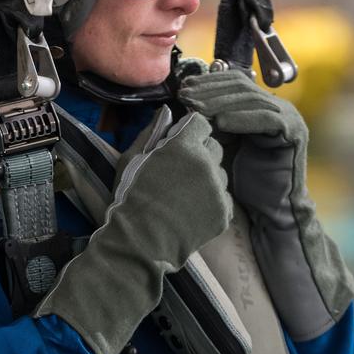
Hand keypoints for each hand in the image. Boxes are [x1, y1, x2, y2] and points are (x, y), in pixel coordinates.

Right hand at [35, 111, 231, 353]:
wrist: (140, 242)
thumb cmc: (129, 197)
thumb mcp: (131, 159)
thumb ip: (151, 132)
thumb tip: (168, 111)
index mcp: (185, 146)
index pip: (201, 124)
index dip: (189, 133)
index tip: (178, 146)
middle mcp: (207, 164)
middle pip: (214, 148)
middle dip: (200, 155)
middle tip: (178, 174)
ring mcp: (218, 190)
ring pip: (220, 174)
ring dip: (207, 179)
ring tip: (183, 196)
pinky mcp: (224, 213)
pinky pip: (223, 199)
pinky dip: (212, 203)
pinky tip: (191, 212)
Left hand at [178, 68, 306, 214]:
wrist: (271, 211)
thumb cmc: (245, 182)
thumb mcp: (225, 144)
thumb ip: (214, 121)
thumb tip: (189, 99)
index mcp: (264, 107)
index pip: (236, 82)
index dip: (209, 82)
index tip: (183, 87)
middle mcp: (279, 109)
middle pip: (243, 88)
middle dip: (211, 90)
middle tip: (185, 95)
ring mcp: (290, 119)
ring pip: (252, 100)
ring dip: (221, 102)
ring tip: (196, 107)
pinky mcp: (294, 134)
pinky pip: (267, 119)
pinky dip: (242, 118)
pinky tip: (220, 122)